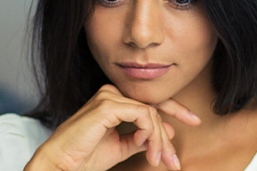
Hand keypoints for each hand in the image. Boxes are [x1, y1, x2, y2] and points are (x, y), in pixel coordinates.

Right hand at [24, 84, 201, 170]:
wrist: (62, 165)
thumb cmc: (84, 157)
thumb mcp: (121, 146)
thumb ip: (141, 138)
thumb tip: (167, 132)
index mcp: (113, 100)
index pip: (150, 102)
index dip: (175, 110)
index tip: (194, 121)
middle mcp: (111, 93)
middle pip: (154, 108)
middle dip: (168, 135)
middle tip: (175, 159)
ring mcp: (109, 96)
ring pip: (152, 114)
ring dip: (159, 140)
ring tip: (158, 160)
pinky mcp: (108, 105)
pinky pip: (144, 115)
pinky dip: (150, 133)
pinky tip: (146, 148)